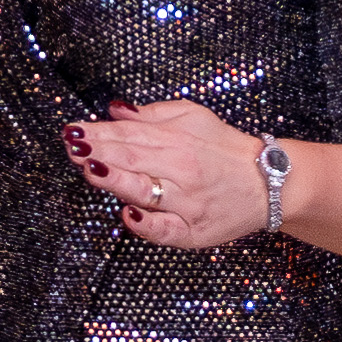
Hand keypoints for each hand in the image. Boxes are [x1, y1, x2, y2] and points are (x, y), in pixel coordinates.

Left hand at [63, 95, 261, 249]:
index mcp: (178, 140)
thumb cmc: (227, 150)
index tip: (73, 130)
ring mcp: (186, 202)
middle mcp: (181, 169)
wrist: (270, 183)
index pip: (129, 135)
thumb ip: (154, 114)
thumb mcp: (194, 118)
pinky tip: (129, 215)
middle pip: (132, 159)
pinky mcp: (193, 231)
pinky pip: (166, 231)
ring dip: (116, 180)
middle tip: (71, 146)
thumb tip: (116, 110)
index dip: (98, 132)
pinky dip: (148, 224)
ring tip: (91, 169)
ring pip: (145, 191)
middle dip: (98, 152)